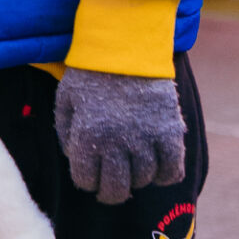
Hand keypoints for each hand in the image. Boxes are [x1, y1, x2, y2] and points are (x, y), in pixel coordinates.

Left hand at [53, 69, 185, 204]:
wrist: (126, 44)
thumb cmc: (91, 73)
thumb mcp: (66, 100)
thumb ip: (66, 134)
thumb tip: (76, 159)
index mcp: (87, 135)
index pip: (85, 181)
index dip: (86, 181)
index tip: (91, 174)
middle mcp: (116, 141)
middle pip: (116, 190)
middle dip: (110, 193)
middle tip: (112, 187)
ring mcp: (145, 137)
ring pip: (143, 180)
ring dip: (137, 179)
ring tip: (133, 168)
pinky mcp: (169, 130)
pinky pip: (172, 168)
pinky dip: (166, 175)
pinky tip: (158, 170)